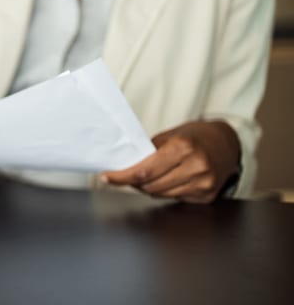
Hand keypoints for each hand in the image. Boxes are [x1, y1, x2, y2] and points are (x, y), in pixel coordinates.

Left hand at [101, 120, 241, 203]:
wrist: (227, 143)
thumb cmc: (195, 136)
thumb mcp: (170, 135)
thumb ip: (149, 152)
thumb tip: (125, 166)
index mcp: (183, 148)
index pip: (144, 171)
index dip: (122, 176)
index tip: (107, 178)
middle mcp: (196, 167)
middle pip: (151, 186)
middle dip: (134, 182)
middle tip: (126, 175)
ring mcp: (204, 183)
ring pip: (161, 195)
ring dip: (148, 188)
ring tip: (148, 176)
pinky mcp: (207, 196)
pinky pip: (175, 199)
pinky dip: (165, 191)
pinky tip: (168, 181)